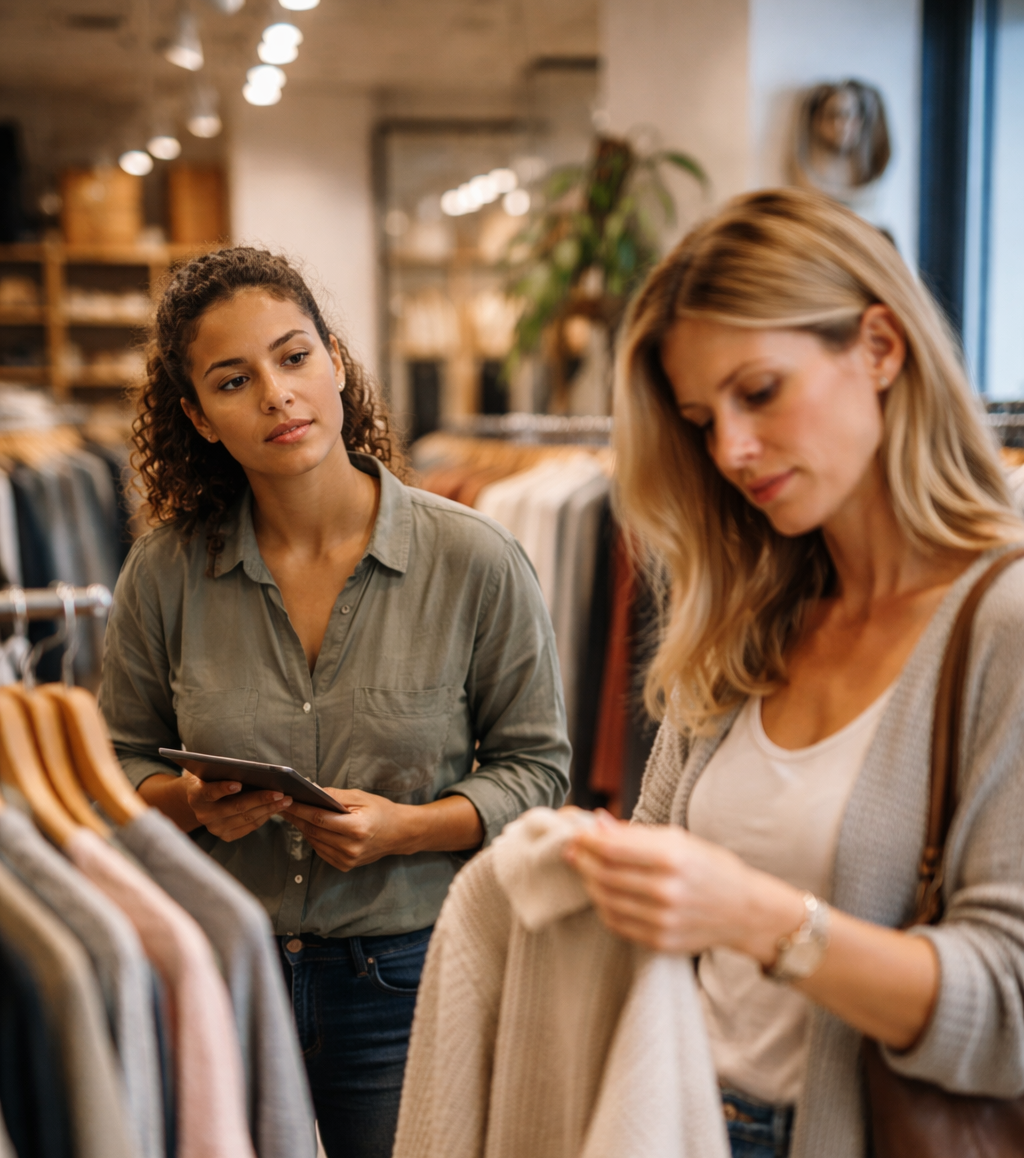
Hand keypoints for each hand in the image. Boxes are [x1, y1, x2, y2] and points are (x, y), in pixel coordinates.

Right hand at [181, 772, 292, 841]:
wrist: (202, 798)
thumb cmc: (212, 777)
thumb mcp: (213, 770)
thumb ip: (224, 769)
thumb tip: (251, 768)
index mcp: (196, 796)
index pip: (209, 792)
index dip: (223, 788)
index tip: (238, 784)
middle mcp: (204, 815)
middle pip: (235, 807)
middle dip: (260, 799)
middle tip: (280, 792)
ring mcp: (215, 828)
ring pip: (246, 818)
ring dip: (269, 808)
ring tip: (286, 800)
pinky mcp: (226, 836)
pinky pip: (250, 826)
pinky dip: (265, 816)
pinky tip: (277, 808)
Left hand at [281, 788, 415, 871]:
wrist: (400, 833)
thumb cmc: (381, 811)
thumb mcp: (361, 797)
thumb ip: (335, 795)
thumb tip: (312, 791)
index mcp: (356, 828)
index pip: (319, 818)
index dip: (300, 809)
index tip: (288, 801)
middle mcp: (351, 847)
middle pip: (314, 831)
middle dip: (297, 818)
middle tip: (284, 806)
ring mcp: (348, 859)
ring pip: (315, 842)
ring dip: (303, 828)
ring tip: (295, 815)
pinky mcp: (345, 866)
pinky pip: (321, 851)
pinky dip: (314, 839)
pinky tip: (311, 828)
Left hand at [563, 815, 803, 958]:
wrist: (745, 911)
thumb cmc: (710, 867)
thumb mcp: (679, 839)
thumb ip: (636, 834)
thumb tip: (597, 822)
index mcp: (672, 858)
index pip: (611, 849)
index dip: (587, 841)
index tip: (577, 834)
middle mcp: (666, 891)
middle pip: (603, 875)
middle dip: (582, 861)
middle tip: (574, 852)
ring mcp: (662, 921)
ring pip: (605, 901)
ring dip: (589, 883)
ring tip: (587, 871)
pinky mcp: (660, 942)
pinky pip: (617, 924)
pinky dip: (604, 906)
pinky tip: (604, 893)